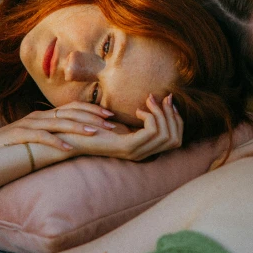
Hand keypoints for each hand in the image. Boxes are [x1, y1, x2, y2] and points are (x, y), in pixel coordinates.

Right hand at [0, 102, 115, 152]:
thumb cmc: (12, 145)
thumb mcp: (36, 136)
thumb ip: (54, 133)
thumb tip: (77, 139)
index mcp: (45, 115)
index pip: (73, 107)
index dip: (93, 109)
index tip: (111, 116)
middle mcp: (39, 116)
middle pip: (70, 112)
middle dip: (93, 117)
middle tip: (111, 124)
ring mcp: (29, 124)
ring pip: (58, 123)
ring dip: (79, 128)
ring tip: (96, 134)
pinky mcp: (19, 135)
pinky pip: (40, 138)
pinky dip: (56, 143)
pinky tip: (68, 150)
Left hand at [59, 93, 182, 160]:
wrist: (74, 135)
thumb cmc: (97, 124)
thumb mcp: (125, 120)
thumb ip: (145, 116)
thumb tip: (165, 100)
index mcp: (146, 149)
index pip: (176, 140)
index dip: (177, 119)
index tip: (168, 101)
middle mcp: (144, 154)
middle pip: (175, 139)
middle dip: (172, 116)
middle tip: (161, 99)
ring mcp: (136, 152)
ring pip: (165, 136)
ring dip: (161, 114)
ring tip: (148, 102)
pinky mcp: (126, 147)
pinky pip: (150, 133)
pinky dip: (150, 118)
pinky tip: (138, 110)